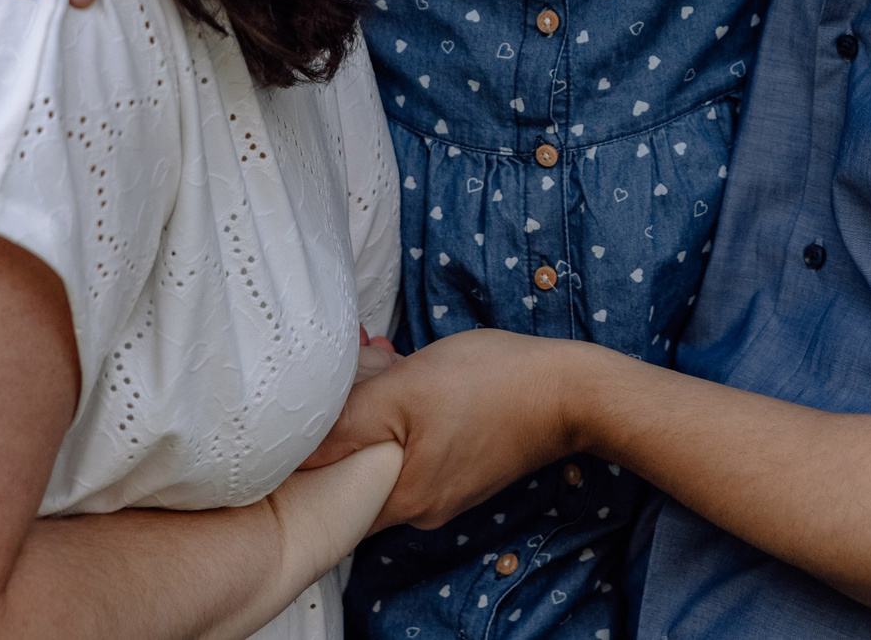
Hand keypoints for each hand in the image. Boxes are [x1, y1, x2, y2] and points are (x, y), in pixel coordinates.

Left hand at [299, 330, 591, 530]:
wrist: (572, 391)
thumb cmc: (493, 383)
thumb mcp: (406, 388)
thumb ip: (347, 419)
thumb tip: (298, 442)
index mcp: (403, 501)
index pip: (330, 496)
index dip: (309, 457)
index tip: (305, 414)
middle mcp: (422, 509)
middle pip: (358, 471)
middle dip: (347, 420)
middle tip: (350, 373)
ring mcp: (448, 490)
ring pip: (390, 452)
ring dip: (380, 409)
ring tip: (383, 361)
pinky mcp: (466, 467)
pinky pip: (419, 444)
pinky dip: (409, 412)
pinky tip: (414, 373)